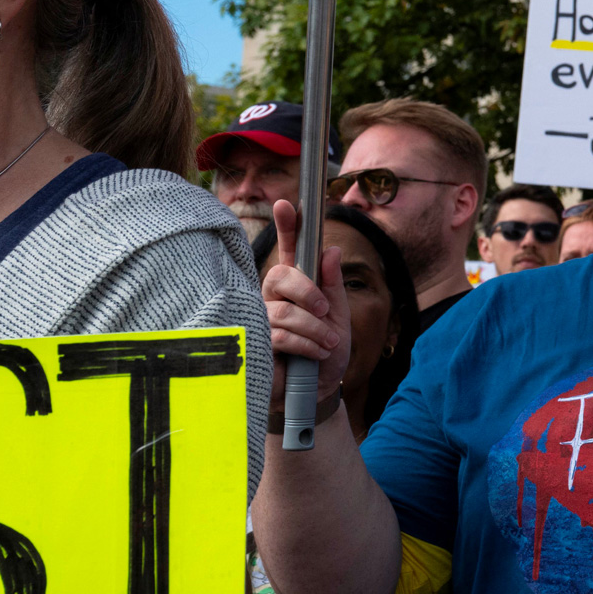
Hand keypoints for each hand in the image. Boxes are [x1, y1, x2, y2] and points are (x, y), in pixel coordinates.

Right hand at [262, 199, 346, 420]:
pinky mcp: (253, 343)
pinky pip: (281, 334)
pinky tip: (314, 354)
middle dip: (310, 293)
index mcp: (295, 285)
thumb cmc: (325, 351)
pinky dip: (306, 344)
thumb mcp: (338, 316)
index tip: (287, 203)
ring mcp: (259, 318)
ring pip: (285, 310)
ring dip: (314, 328)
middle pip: (281, 275)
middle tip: (326, 313)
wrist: (318, 390)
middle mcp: (272, 297)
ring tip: (327, 343)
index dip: (288, 227)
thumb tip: (331, 250)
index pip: (290, 251)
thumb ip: (333, 285)